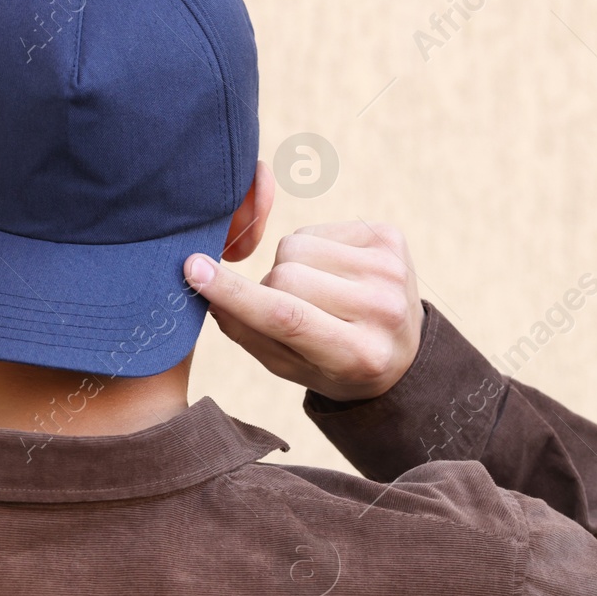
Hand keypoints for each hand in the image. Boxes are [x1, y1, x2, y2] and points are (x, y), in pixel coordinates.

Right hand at [183, 221, 422, 401]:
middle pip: (285, 276)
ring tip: (314, 292)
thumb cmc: (334, 364)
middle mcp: (383, 309)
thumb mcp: (290, 366)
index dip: (236, 293)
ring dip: (290, 267)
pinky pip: (317, 229)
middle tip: (287, 309)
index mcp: (358, 355)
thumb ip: (246, 331)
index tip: (194, 270)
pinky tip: (332, 274)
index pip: (286, 316)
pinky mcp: (390, 237)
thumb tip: (205, 288)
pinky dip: (312, 250)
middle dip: (269, 288)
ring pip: (298, 246)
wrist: (403, 349)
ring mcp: (391, 268)